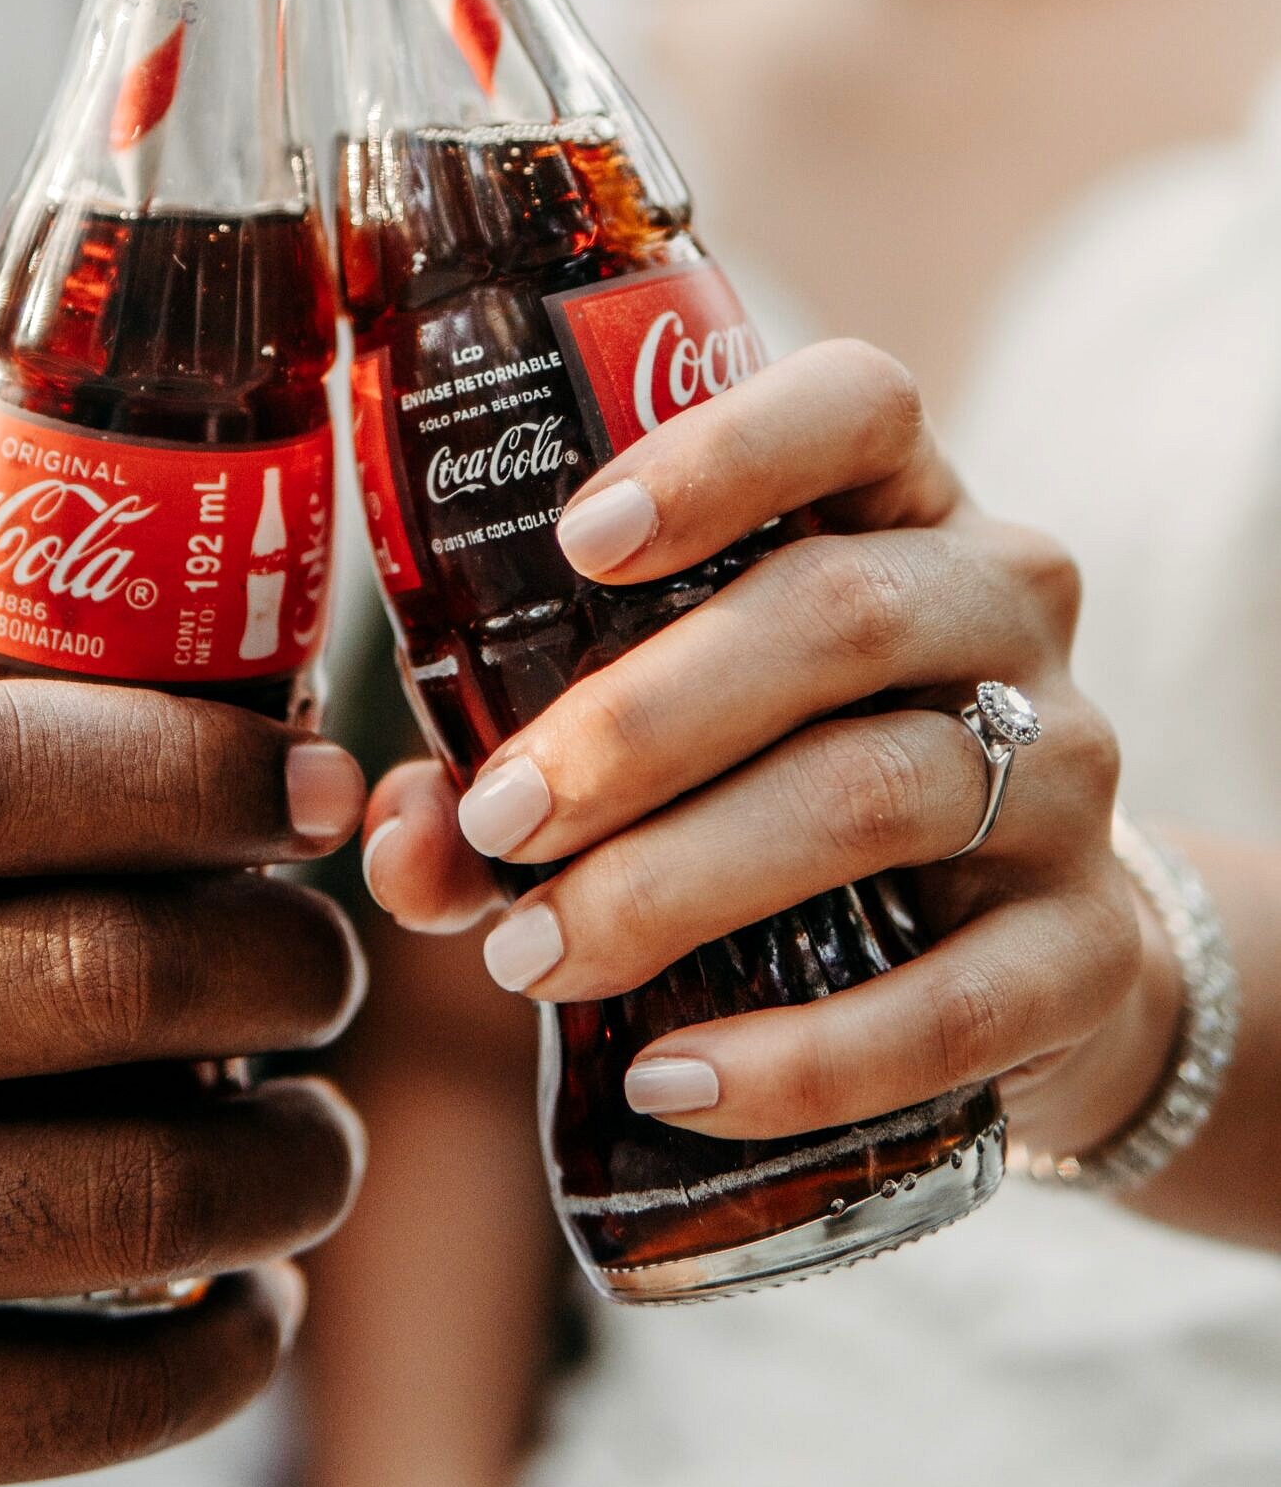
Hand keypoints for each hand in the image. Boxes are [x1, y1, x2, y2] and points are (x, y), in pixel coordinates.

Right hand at [0, 685, 368, 1486]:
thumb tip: (275, 778)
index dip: (186, 770)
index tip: (313, 788)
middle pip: (104, 975)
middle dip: (287, 962)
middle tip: (325, 969)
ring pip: (139, 1192)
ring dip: (297, 1158)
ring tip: (313, 1136)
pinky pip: (102, 1399)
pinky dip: (237, 1345)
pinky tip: (256, 1291)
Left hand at [363, 341, 1176, 1157]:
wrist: (1024, 958)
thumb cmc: (790, 787)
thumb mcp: (677, 732)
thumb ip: (521, 761)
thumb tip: (397, 836)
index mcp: (901, 504)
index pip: (854, 406)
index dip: (722, 456)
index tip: (578, 541)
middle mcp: (1004, 608)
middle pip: (839, 616)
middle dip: (640, 722)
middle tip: (497, 818)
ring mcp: (1067, 776)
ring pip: (876, 797)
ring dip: (678, 882)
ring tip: (533, 955)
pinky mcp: (1088, 951)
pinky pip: (950, 1004)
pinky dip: (796, 1054)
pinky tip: (671, 1080)